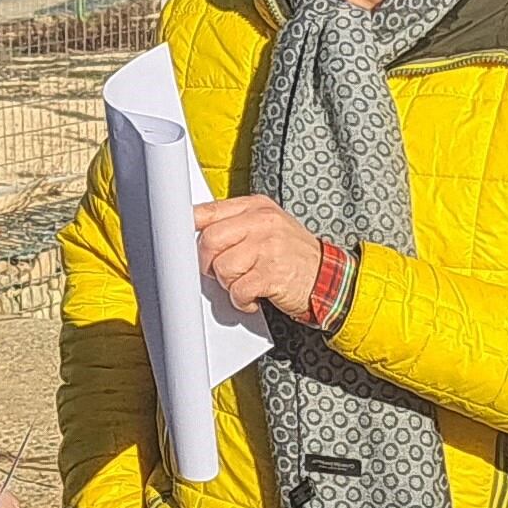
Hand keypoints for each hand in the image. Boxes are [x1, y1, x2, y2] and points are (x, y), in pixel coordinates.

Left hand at [193, 196, 335, 320]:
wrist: (329, 278)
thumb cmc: (293, 255)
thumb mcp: (268, 227)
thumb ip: (236, 225)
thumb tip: (195, 232)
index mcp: (256, 207)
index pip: (208, 211)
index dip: (187, 227)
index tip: (178, 240)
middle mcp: (261, 222)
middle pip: (209, 240)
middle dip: (208, 262)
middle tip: (221, 272)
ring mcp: (268, 247)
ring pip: (221, 267)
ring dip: (229, 284)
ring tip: (246, 282)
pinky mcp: (271, 274)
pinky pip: (238, 290)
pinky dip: (242, 300)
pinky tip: (254, 296)